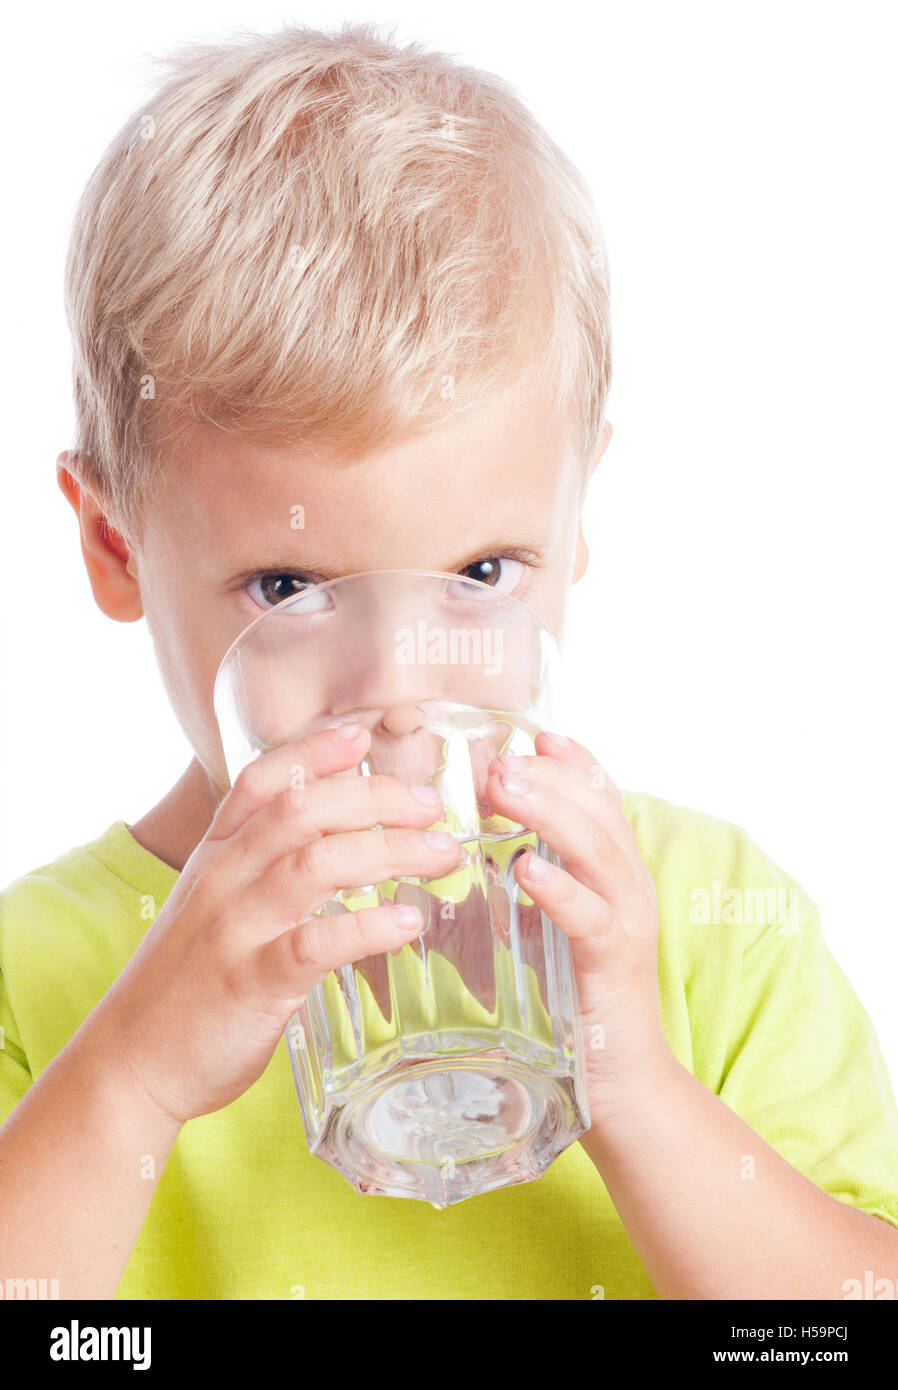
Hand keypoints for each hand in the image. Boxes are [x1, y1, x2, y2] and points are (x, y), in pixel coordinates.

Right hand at [91, 724, 461, 1125]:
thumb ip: (263, 869)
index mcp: (216, 856)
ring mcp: (235, 930)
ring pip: (314, 865)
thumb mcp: (215, 907)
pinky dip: (366, 928)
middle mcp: (224, 880)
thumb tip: (341, 841)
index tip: (364, 734)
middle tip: (431, 806)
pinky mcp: (251, 984)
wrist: (132, 1062)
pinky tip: (407, 923)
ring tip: (441, 855)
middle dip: (375, 797)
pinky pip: (314, 944)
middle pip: (302, 810)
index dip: (312, 752)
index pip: (260, 781)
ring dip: (388, 851)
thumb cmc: (188, 983)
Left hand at [485, 732, 675, 1120]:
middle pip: (599, 810)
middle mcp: (629, 887)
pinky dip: (559, 889)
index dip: (574, 763)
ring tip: (507, 787)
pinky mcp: (614, 966)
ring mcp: (627, 923)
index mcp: (614, 874)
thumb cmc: (578, 1005)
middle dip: (551, 777)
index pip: (603, 800)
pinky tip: (526, 870)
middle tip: (501, 756)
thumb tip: (481, 851)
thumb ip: (530, 890)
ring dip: (550, 813)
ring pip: (597, 850)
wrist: (624, 1084)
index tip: (537, 736)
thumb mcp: (553, 932)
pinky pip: (590, 918)